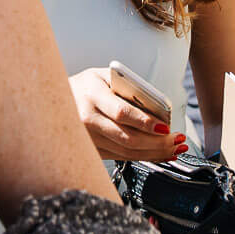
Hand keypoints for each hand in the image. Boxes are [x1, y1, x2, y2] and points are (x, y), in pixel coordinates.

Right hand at [68, 67, 183, 161]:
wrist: (57, 100)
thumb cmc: (86, 87)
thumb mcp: (105, 77)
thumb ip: (128, 88)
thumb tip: (156, 106)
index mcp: (92, 95)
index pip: (122, 113)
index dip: (145, 122)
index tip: (165, 127)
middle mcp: (87, 119)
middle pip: (128, 138)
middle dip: (157, 143)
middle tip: (177, 140)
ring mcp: (88, 138)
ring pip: (126, 151)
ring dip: (154, 153)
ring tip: (173, 148)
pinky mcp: (92, 150)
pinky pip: (121, 157)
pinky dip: (142, 157)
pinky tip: (157, 154)